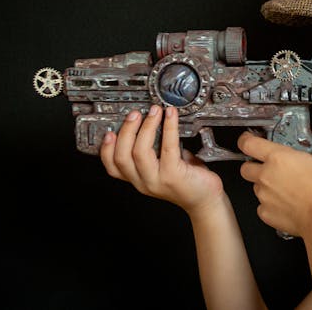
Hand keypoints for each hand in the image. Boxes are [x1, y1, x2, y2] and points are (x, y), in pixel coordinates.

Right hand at [100, 104, 224, 215]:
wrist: (205, 200)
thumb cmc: (186, 181)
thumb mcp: (163, 166)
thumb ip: (154, 151)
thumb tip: (151, 124)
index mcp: (138, 179)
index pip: (112, 167)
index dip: (106, 149)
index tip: (110, 132)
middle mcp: (144, 182)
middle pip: (122, 156)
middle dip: (126, 131)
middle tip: (135, 114)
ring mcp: (157, 180)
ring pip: (140, 151)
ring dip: (146, 127)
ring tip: (154, 112)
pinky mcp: (173, 175)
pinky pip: (168, 147)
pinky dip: (169, 127)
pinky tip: (171, 116)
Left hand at [238, 123, 311, 237]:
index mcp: (278, 158)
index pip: (247, 144)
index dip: (246, 139)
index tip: (249, 139)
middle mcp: (266, 176)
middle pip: (245, 167)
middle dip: (254, 164)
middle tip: (271, 165)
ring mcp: (264, 196)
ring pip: (255, 186)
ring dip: (264, 184)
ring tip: (285, 186)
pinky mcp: (266, 214)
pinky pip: (262, 205)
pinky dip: (271, 203)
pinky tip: (287, 202)